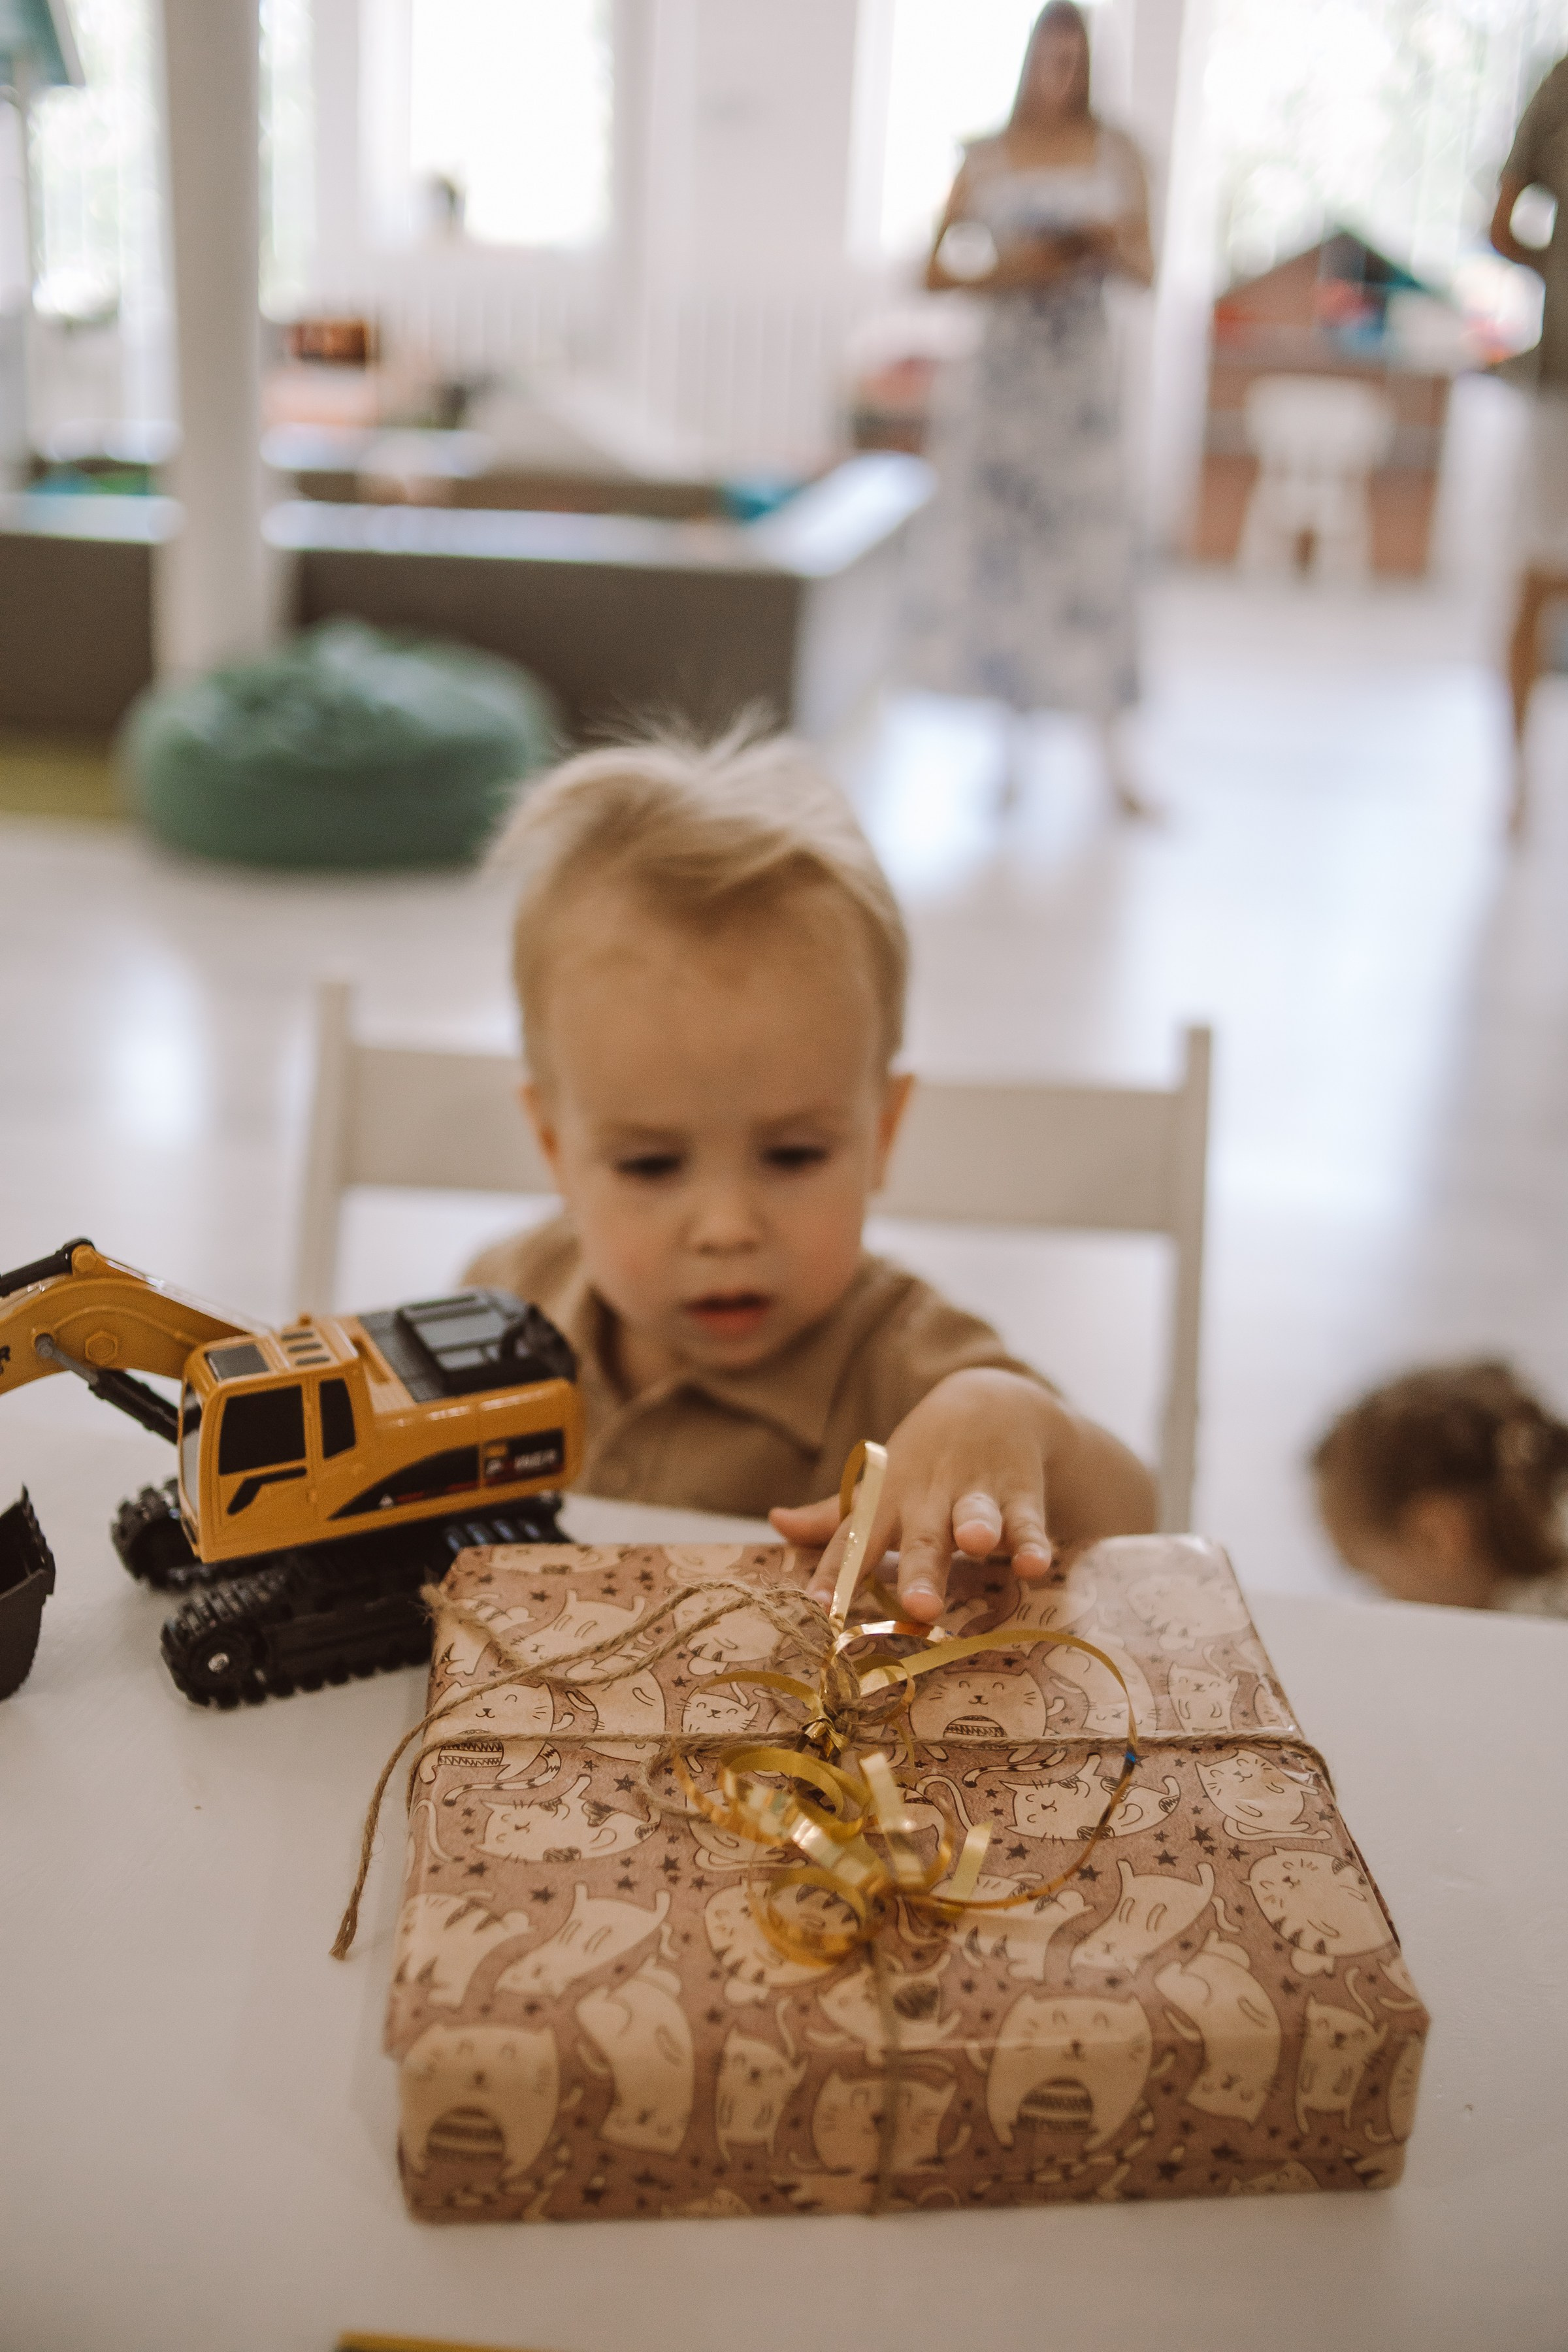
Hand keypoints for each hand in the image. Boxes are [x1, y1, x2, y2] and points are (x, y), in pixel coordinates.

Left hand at [769, 1369, 1060, 1624]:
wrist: (991, 1402)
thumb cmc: (924, 1462)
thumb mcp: (880, 1486)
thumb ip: (834, 1518)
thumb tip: (776, 1523)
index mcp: (889, 1503)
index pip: (856, 1541)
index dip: (835, 1574)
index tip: (817, 1610)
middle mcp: (930, 1500)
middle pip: (923, 1538)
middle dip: (922, 1571)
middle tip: (920, 1606)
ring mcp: (976, 1495)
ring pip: (976, 1516)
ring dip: (978, 1528)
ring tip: (977, 1544)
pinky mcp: (1019, 1493)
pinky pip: (1027, 1521)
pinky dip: (1033, 1541)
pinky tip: (1036, 1565)